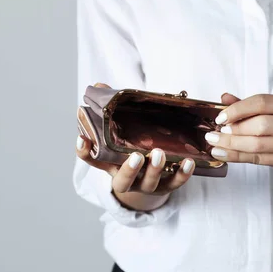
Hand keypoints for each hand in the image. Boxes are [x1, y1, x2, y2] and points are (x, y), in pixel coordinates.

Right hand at [76, 83, 195, 209]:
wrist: (149, 176)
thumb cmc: (132, 147)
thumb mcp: (121, 131)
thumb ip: (111, 110)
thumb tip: (100, 85)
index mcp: (110, 164)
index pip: (92, 159)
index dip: (85, 151)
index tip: (83, 139)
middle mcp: (126, 178)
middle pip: (123, 180)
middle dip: (130, 169)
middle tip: (137, 155)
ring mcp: (146, 185)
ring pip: (149, 183)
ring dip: (155, 170)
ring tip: (160, 154)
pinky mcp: (167, 186)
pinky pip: (175, 183)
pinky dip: (182, 174)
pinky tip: (189, 162)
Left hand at [205, 93, 272, 168]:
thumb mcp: (270, 105)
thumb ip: (246, 103)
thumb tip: (223, 98)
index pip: (260, 103)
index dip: (237, 110)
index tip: (220, 118)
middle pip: (259, 126)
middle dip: (233, 131)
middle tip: (215, 133)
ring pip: (257, 145)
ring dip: (232, 145)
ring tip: (215, 144)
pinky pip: (257, 160)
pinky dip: (236, 157)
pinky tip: (222, 154)